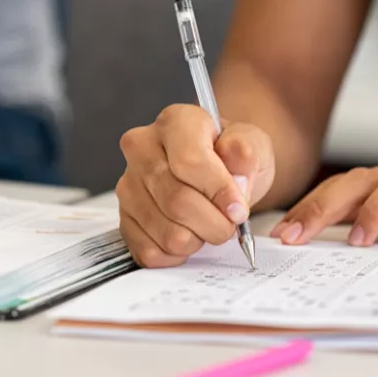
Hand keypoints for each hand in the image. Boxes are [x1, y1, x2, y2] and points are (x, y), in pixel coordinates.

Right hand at [117, 104, 274, 267]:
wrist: (218, 174)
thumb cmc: (232, 159)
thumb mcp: (253, 146)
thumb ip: (247, 156)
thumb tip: (236, 180)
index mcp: (175, 122)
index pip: (189, 162)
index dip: (219, 192)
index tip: (239, 210)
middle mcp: (142, 149)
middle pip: (177, 201)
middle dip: (214, 223)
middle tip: (230, 223)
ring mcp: (128, 185)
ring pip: (167, 232)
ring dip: (198, 239)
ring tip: (208, 225)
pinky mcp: (124, 218)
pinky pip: (151, 251)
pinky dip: (178, 254)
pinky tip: (190, 236)